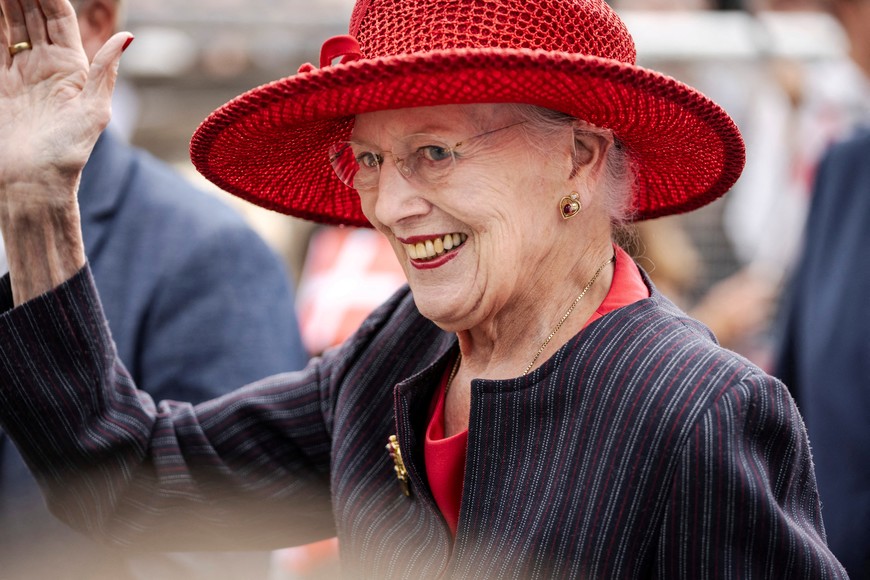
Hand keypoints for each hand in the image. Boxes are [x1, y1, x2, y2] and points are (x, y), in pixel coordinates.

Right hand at [0, 0, 130, 193]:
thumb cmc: (68, 153)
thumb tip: (127, 36)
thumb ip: (104, 71)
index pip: (58, 18)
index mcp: (73, 68)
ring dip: (7, 5)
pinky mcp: (1, 84)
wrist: (33, 182)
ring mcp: (22, 73)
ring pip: (11, 26)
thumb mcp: (93, 111)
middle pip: (32, 16)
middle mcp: (47, 66)